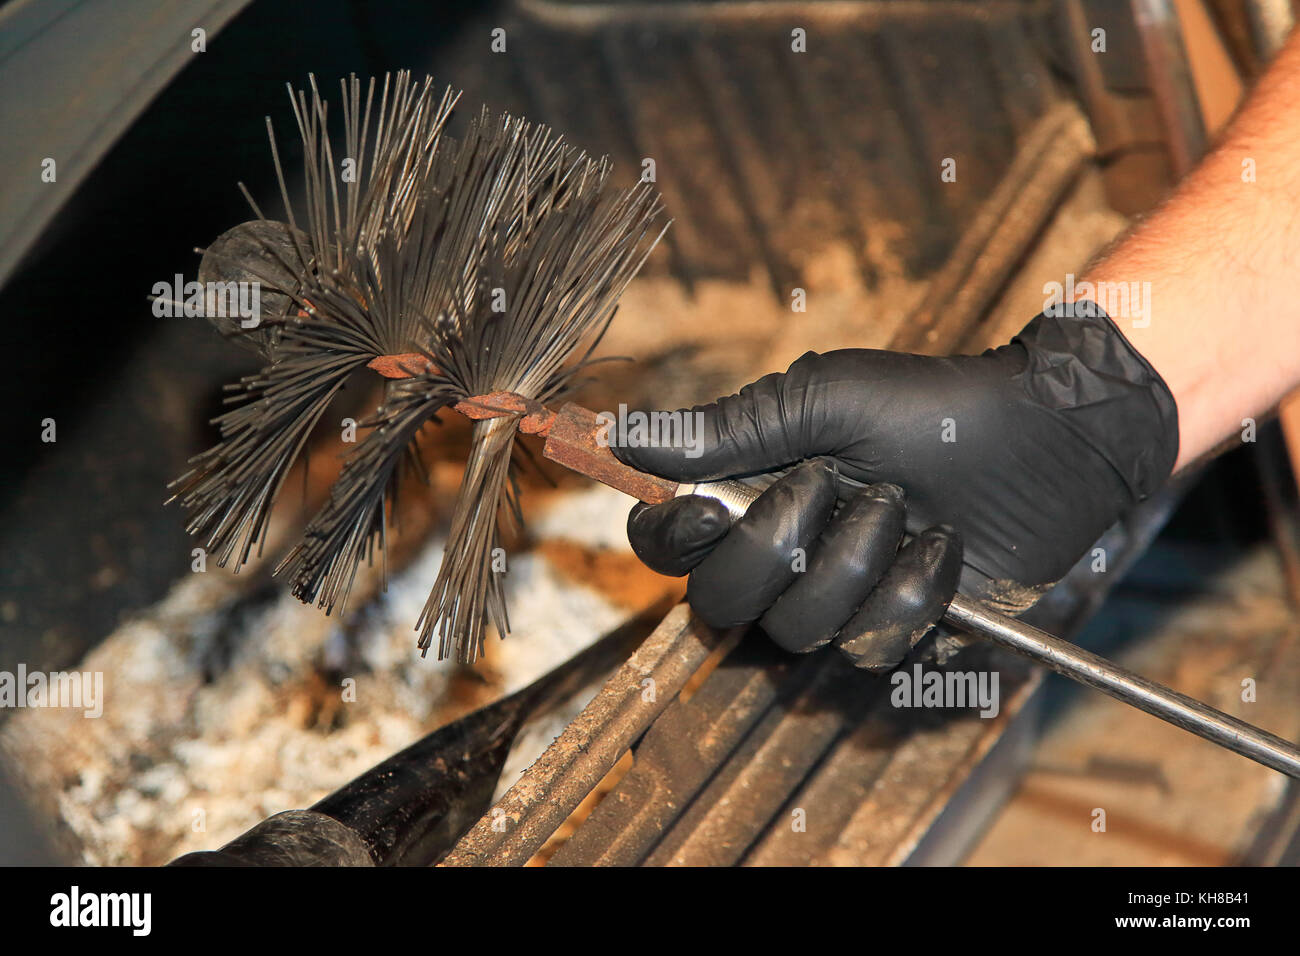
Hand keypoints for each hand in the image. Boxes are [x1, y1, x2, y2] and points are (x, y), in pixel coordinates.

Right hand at [613, 306, 1178, 670]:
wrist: (1046, 440)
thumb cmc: (932, 407)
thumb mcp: (825, 401)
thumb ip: (726, 429)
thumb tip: (623, 435)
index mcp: (749, 494)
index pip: (665, 545)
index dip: (673, 539)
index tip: (712, 510)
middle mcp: (781, 555)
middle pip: (720, 601)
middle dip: (779, 546)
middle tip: (832, 489)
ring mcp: (836, 598)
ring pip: (799, 630)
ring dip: (859, 562)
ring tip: (906, 510)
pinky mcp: (894, 631)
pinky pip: (871, 649)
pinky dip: (913, 593)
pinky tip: (942, 549)